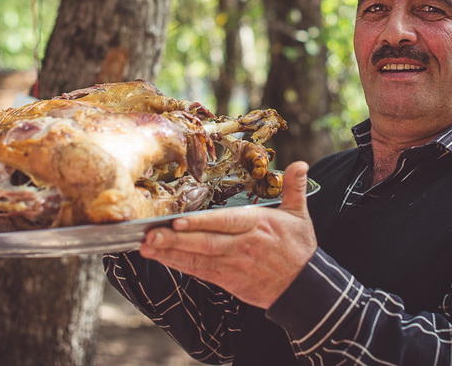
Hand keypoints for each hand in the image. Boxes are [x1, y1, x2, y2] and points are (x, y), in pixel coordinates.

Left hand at [139, 161, 316, 308]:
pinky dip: (179, 265)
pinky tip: (160, 258)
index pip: (225, 223)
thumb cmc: (298, 248)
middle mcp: (242, 246)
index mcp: (257, 226)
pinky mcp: (227, 279)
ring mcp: (233, 264)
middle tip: (150, 236)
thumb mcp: (300, 215)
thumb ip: (294, 188)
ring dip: (170, 253)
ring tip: (147, 247)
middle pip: (205, 243)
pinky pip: (199, 271)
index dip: (201, 224)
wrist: (304, 288)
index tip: (179, 222)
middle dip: (176, 241)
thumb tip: (300, 163)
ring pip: (198, 258)